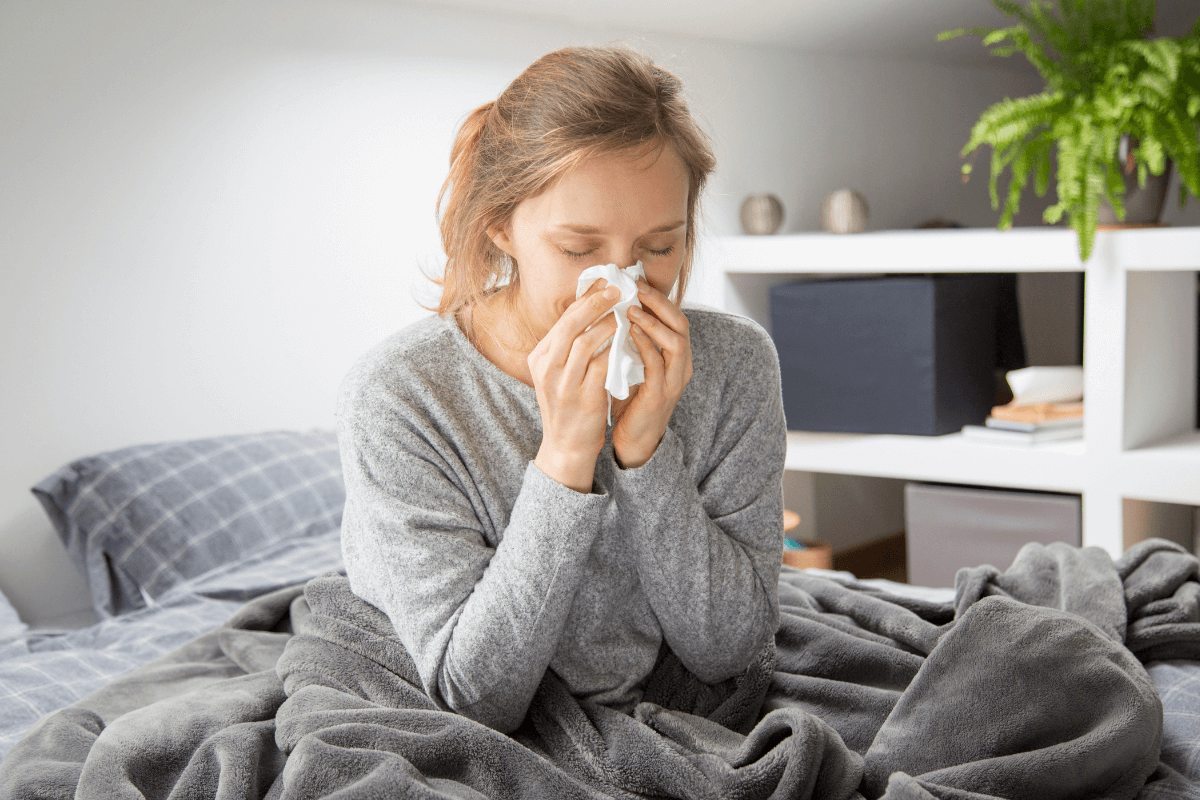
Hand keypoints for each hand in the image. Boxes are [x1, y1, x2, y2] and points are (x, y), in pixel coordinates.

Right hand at [530, 283, 619, 492]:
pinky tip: (628, 340)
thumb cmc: (568, 405)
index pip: (562, 320)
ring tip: (624, 312)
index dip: (584, 299)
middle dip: (594, 303)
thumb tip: (591, 309)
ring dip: (607, 324)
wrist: (566, 446)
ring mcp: (563, 384)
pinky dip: (615, 350)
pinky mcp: (583, 398)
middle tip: (616, 289)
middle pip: (570, 325)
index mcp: (539, 358)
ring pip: (584, 342)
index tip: (603, 282)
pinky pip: (601, 366)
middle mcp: (547, 368)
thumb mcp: (558, 373)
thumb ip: (569, 346)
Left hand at [612, 280, 692, 468]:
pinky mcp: (660, 396)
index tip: (636, 280)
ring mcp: (673, 381)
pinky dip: (645, 346)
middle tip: (636, 286)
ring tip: (632, 307)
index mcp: (675, 355)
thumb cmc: (631, 398)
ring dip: (653, 322)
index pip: (674, 316)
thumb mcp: (632, 362)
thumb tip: (611, 308)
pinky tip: (629, 333)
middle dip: (660, 302)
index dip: (658, 297)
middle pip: (681, 323)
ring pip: (675, 343)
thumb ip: (629, 339)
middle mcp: (680, 365)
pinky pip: (658, 366)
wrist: (633, 439)